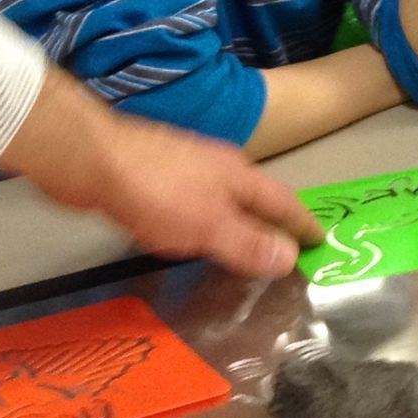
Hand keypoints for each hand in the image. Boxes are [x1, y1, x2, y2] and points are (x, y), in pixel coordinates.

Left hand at [0, 68, 322, 278]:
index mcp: (239, 175)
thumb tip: (292, 256)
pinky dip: (207, 223)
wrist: (95, 161)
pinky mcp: (157, 178)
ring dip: (240, 221)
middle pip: (256, 195)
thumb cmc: (158, 192)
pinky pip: (196, 204)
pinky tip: (192, 238)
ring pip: (225, 198)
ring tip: (246, 247)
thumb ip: (248, 242)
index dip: (302, 222)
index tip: (322, 240)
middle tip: (288, 249)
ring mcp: (187, 169)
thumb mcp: (209, 225)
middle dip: (274, 220)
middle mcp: (218, 166)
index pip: (282, 201)